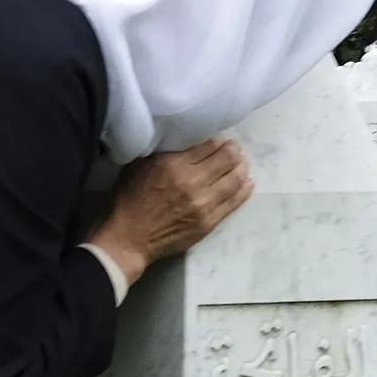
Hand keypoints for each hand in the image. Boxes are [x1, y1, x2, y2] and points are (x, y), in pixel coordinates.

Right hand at [83, 137, 254, 293]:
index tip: (220, 139)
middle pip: (228, 160)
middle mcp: (193, 182)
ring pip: (235, 179)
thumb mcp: (141, 164)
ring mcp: (204, 204)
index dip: (219, 140)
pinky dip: (244, 189)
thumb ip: (166, 151)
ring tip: (241, 163)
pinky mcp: (209, 222)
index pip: (210, 145)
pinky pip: (234, 202)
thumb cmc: (129, 197)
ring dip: (242, 168)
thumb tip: (190, 141)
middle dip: (234, 151)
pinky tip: (247, 182)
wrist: (129, 237)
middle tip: (234, 149)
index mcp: (174, 164)